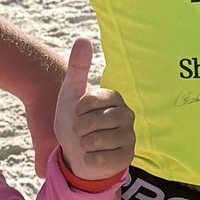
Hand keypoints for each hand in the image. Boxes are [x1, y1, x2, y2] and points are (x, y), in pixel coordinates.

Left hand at [52, 38, 133, 186]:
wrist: (76, 152)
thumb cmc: (75, 119)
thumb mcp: (71, 92)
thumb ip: (77, 66)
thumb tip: (83, 38)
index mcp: (114, 97)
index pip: (87, 101)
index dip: (76, 110)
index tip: (78, 112)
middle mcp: (127, 114)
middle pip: (90, 123)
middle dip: (78, 129)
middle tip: (83, 131)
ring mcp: (129, 137)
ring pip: (94, 142)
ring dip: (84, 146)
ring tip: (89, 143)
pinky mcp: (127, 157)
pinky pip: (100, 160)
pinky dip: (90, 160)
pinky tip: (95, 156)